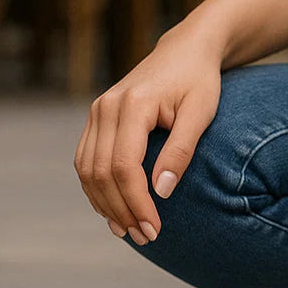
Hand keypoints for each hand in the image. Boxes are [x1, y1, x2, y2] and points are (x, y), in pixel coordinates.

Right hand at [73, 29, 223, 245]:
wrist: (186, 50)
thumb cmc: (199, 80)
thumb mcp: (201, 113)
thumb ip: (181, 150)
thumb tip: (161, 192)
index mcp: (132, 105)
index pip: (123, 166)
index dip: (136, 202)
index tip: (155, 228)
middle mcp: (106, 107)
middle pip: (101, 173)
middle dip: (121, 210)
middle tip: (145, 237)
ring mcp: (97, 111)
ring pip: (87, 170)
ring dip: (104, 204)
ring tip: (129, 231)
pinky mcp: (97, 118)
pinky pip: (86, 160)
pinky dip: (97, 188)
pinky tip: (114, 209)